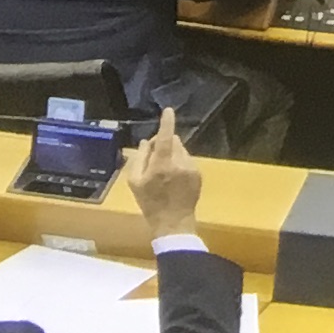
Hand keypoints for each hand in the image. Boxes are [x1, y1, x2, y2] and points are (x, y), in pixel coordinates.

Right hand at [127, 108, 203, 240]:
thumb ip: (139, 159)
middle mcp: (179, 162)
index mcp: (162, 164)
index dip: (166, 122)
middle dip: (163, 143)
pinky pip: (187, 160)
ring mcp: (191, 167)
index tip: (168, 111)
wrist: (173, 222)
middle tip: (154, 158)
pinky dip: (180, 163)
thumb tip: (145, 142)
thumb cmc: (150, 203)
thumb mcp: (135, 183)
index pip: (165, 137)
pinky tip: (174, 180)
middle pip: (173, 141)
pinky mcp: (198, 173)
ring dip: (172, 154)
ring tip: (164, 173)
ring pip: (181, 150)